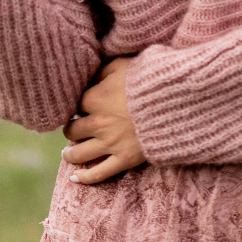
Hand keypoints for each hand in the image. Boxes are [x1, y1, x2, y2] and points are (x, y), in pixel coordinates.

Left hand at [61, 58, 145, 182]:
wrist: (172, 100)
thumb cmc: (146, 79)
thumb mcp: (121, 64)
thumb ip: (102, 70)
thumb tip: (90, 77)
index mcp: (94, 98)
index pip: (75, 105)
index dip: (78, 106)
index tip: (82, 107)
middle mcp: (97, 123)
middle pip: (72, 131)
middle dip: (71, 129)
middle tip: (73, 129)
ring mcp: (110, 143)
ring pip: (79, 154)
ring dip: (70, 154)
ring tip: (68, 152)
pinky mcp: (123, 159)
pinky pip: (98, 174)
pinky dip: (84, 177)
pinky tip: (75, 177)